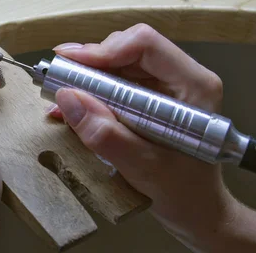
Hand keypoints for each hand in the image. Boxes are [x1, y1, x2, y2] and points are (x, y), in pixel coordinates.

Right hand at [51, 24, 232, 249]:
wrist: (196, 210)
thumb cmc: (183, 192)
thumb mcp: (142, 167)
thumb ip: (106, 134)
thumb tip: (67, 97)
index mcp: (192, 85)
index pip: (145, 44)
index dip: (104, 49)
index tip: (71, 65)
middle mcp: (180, 76)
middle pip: (127, 48)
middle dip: (90, 63)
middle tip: (59, 80)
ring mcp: (164, 85)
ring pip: (117, 62)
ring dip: (86, 77)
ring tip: (61, 96)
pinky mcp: (149, 96)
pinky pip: (114, 81)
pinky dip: (90, 91)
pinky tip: (70, 108)